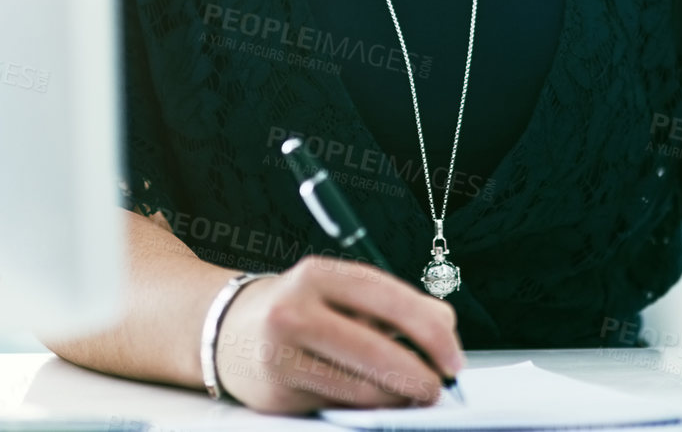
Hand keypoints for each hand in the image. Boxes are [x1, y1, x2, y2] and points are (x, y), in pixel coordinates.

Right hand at [213, 255, 465, 413]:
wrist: (228, 330)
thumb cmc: (300, 308)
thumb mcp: (339, 291)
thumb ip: (391, 305)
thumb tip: (445, 331)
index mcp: (317, 274)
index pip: (386, 297)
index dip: (430, 330)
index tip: (453, 356)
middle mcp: (294, 311)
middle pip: (375, 350)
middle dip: (420, 375)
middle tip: (439, 386)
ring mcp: (282, 355)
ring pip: (361, 387)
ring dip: (397, 396)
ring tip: (412, 392)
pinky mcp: (278, 393)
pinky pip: (340, 406)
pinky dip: (368, 406)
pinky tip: (377, 397)